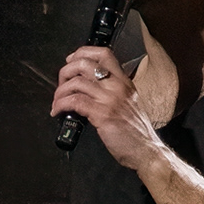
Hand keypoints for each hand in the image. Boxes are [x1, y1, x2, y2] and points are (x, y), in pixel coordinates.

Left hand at [51, 47, 163, 169]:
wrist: (146, 151)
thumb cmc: (137, 132)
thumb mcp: (129, 104)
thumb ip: (113, 92)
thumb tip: (88, 86)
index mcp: (124, 82)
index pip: (103, 54)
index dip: (82, 53)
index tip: (72, 61)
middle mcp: (118, 87)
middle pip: (84, 64)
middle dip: (65, 71)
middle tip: (62, 84)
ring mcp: (110, 99)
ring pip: (76, 82)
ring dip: (59, 92)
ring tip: (57, 102)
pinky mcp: (102, 114)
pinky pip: (74, 101)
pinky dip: (60, 105)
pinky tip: (58, 111)